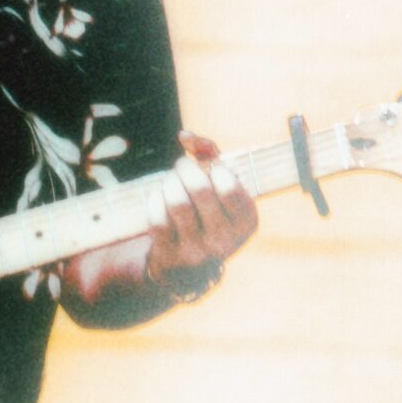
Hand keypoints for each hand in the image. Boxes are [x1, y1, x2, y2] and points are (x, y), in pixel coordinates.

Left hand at [145, 130, 257, 292]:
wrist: (188, 266)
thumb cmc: (207, 212)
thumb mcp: (220, 187)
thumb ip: (210, 153)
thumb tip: (184, 136)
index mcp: (246, 222)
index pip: (229, 186)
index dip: (214, 168)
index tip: (209, 168)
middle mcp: (225, 240)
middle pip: (200, 189)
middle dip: (185, 168)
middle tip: (181, 166)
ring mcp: (197, 251)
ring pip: (177, 201)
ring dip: (169, 182)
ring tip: (171, 181)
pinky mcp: (170, 256)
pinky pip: (157, 217)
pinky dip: (156, 199)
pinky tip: (160, 198)